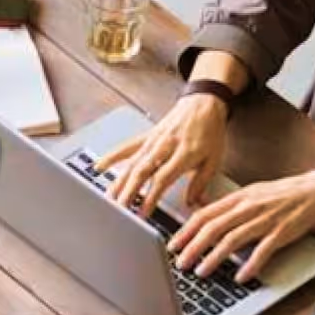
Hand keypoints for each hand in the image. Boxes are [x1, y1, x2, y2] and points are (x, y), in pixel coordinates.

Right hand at [96, 93, 230, 217]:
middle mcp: (165, 146)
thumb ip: (200, 183)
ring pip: (132, 162)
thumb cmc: (210, 131)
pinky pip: (126, 147)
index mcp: (184, 153)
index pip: (163, 178)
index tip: (143, 212)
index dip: (151, 196)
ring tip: (110, 198)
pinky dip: (112, 157)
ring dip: (119, 181)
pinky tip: (100, 167)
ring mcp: (153, 140)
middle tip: (121, 209)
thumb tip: (193, 204)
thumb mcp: (214, 160)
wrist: (203, 103)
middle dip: (129, 192)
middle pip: (142, 171)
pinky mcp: (146, 136)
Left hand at [168, 172, 314, 282]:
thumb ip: (227, 205)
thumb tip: (202, 214)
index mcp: (237, 198)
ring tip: (201, 272)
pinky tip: (240, 277)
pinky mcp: (281, 232)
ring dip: (213, 257)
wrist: (313, 192)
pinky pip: (262, 250)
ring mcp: (264, 220)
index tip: (173, 245)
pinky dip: (250, 265)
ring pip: (232, 239)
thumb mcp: (249, 193)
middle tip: (180, 263)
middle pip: (213, 228)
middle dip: (193, 247)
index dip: (186, 231)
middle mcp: (247, 207)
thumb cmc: (279, 195)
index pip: (204, 214)